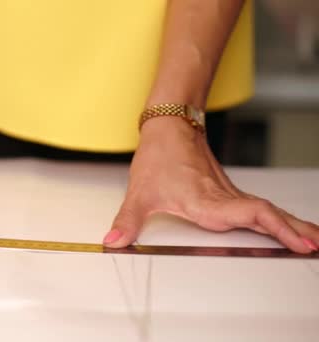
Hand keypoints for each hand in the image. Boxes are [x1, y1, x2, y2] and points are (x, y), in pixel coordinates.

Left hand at [103, 116, 318, 253]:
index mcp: (206, 201)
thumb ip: (127, 220)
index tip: (296, 241)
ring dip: (292, 226)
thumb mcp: (138, 192)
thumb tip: (113, 241)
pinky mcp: (229, 192)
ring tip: (314, 242)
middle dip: (295, 232)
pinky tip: (289, 228)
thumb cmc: (157, 156)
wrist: (169, 127)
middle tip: (316, 247)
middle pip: (267, 215)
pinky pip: (260, 208)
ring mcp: (229, 194)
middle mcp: (223, 198)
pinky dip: (278, 219)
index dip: (275, 227)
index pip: (249, 214)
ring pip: (267, 211)